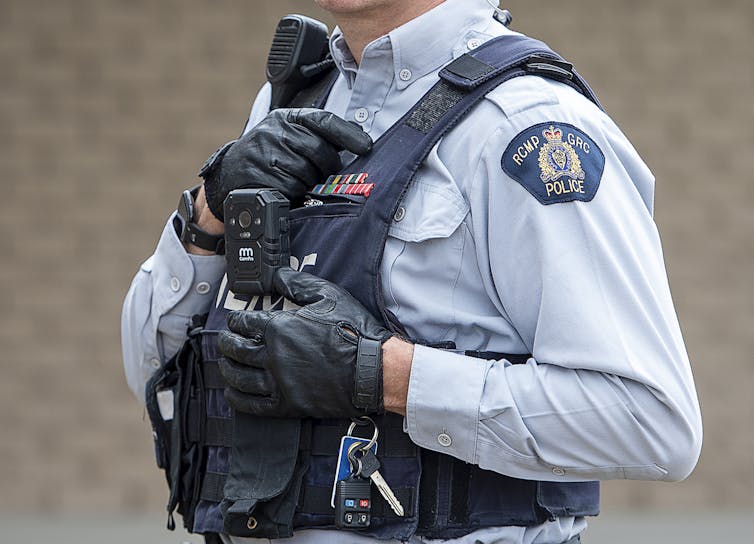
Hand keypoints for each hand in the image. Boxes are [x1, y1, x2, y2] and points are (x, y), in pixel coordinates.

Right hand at [200, 108, 372, 219]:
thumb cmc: (269, 155)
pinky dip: (295, 193)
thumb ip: (319, 134)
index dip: (347, 134)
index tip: (367, 147)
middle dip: (328, 167)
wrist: (231, 173)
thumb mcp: (290, 136)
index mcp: (286, 118)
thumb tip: (360, 136)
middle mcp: (274, 131)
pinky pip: (289, 188)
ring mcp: (264, 152)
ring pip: (305, 172)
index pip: (323, 121)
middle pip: (317, 150)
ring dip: (309, 183)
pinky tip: (289, 190)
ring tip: (303, 182)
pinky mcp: (257, 175)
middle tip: (327, 176)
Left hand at [217, 267, 392, 417]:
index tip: (234, 321)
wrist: (372, 369)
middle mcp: (273, 355)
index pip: (244, 323)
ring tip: (225, 364)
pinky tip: (232, 393)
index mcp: (280, 328)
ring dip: (227, 368)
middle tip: (224, 341)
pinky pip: (252, 404)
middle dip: (225, 343)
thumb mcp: (328, 295)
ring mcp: (279, 382)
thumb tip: (277, 275)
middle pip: (236, 349)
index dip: (235, 320)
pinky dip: (237, 398)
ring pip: (239, 376)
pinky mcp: (288, 404)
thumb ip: (298, 283)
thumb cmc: (354, 332)